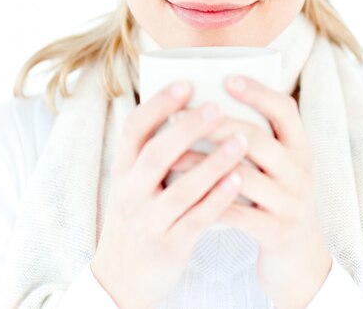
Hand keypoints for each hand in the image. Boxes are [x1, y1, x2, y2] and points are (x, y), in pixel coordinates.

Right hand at [90, 80, 246, 308]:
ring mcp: (148, 220)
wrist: (122, 278)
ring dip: (212, 163)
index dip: (158, 104)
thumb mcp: (133, 182)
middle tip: (217, 107)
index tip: (185, 83)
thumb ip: (154, 151)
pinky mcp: (168, 245)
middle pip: (157, 154)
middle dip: (187, 129)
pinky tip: (238, 181)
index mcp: (122, 169)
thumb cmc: (137, 216)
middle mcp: (130, 192)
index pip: (133, 129)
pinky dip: (217, 199)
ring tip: (241, 140)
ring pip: (181, 188)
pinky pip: (196, 219)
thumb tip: (189, 109)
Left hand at [171, 75, 332, 308]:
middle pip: (258, 139)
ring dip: (202, 163)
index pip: (285, 109)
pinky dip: (208, 200)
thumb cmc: (275, 199)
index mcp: (301, 147)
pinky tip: (183, 193)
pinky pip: (238, 213)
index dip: (259, 92)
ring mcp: (292, 203)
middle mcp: (301, 171)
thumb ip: (256, 138)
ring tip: (170, 155)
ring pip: (244, 176)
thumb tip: (207, 103)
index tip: (227, 79)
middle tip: (178, 116)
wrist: (299, 260)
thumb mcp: (277, 166)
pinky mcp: (278, 232)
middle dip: (216, 125)